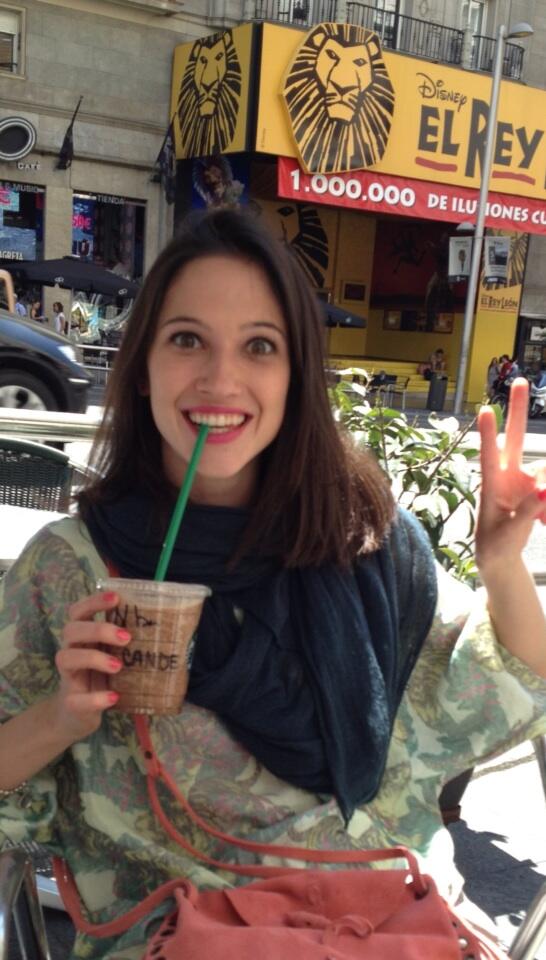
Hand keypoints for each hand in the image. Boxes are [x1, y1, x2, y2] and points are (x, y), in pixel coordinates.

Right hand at [53, 591, 130, 741]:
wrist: (77, 715)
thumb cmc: (100, 677)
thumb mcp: (112, 656)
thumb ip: (125, 642)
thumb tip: (165, 625)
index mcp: (83, 638)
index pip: (79, 612)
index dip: (93, 601)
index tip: (116, 598)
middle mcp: (71, 652)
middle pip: (71, 630)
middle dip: (98, 629)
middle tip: (126, 637)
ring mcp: (68, 677)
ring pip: (66, 658)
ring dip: (94, 658)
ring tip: (118, 666)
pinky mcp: (71, 703)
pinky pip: (76, 699)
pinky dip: (95, 698)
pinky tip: (113, 697)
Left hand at [476, 377, 545, 574]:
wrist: (500, 555)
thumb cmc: (496, 544)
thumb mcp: (509, 533)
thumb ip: (527, 511)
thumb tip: (544, 490)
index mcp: (492, 486)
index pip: (489, 456)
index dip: (488, 435)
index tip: (485, 411)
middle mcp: (507, 475)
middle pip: (515, 437)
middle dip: (518, 410)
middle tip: (519, 380)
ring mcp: (523, 479)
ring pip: (545, 471)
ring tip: (542, 521)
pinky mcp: (536, 487)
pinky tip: (543, 522)